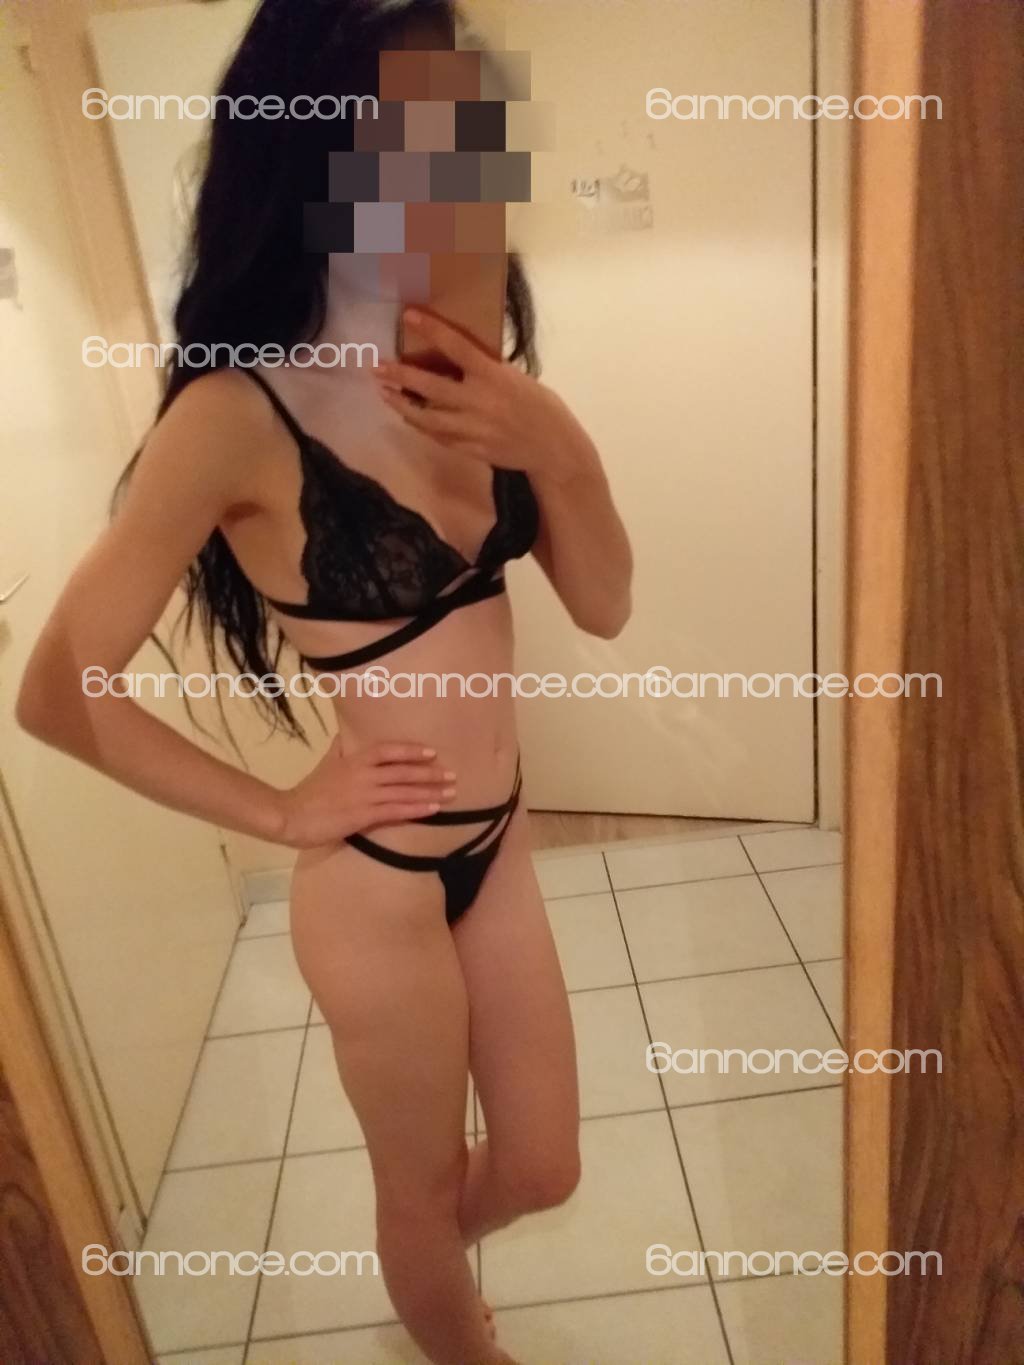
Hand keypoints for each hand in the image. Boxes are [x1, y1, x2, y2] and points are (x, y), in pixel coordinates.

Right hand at [277, 739, 455, 849]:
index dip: (411, 751)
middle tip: (452, 775)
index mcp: (354, 760)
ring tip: (451, 793)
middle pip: (403, 771)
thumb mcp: (326, 764)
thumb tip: (346, 736)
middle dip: (430, 773)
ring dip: (430, 792)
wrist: (290, 816)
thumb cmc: (309, 792)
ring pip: (404, 791)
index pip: (388, 751)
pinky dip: (417, 809)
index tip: (432, 753)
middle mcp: (363, 775)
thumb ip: (340, 750)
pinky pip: (396, 811)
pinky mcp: (363, 816)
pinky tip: (433, 809)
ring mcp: (364, 795)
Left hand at [373, 309, 585, 481]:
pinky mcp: (470, 449)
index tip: (409, 315)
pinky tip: (408, 416)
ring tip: (384, 393)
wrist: (552, 449)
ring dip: (402, 405)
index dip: (432, 329)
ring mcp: (473, 429)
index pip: (457, 347)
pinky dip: (420, 426)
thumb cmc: (539, 406)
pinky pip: (438, 437)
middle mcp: (480, 401)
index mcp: (494, 377)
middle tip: (377, 367)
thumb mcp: (516, 378)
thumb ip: (486, 372)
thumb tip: (456, 361)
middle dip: (401, 376)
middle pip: (431, 387)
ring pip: (427, 418)